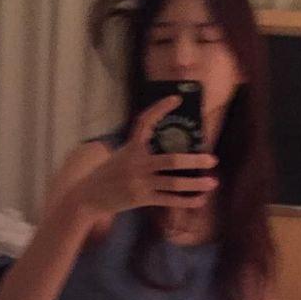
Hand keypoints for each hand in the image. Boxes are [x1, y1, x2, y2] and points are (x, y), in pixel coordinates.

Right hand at [74, 95, 218, 216]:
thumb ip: (139, 150)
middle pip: (172, 160)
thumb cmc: (107, 174)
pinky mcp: (142, 198)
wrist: (87, 196)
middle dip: (194, 160)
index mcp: (131, 147)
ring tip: (213, 182)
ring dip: (196, 184)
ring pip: (174, 183)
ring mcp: (140, 182)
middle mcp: (137, 163)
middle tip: (212, 159)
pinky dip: (187, 201)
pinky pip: (169, 199)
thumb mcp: (120, 155)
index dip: (161, 108)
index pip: (146, 122)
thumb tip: (167, 146)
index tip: (177, 99)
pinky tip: (201, 200)